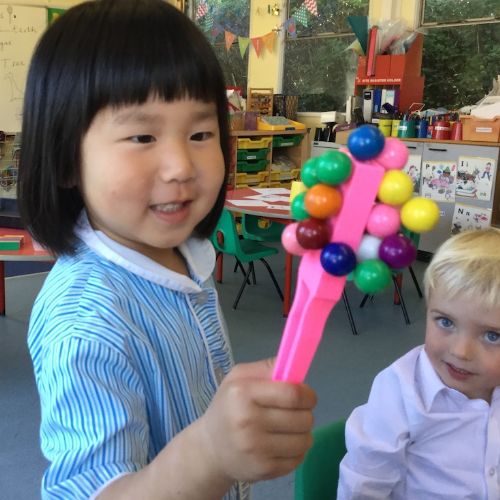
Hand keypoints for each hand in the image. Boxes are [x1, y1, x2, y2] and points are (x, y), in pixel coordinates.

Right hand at [199, 358, 316, 482]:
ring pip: (304, 440)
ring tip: (289, 428)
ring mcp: (256, 449)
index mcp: (242, 394)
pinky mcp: (264, 470)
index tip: (307, 396)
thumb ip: (267, 368)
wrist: (210, 448)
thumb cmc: (228, 406)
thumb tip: (295, 367)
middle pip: (302, 418)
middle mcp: (248, 422)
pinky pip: (298, 459)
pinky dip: (297, 451)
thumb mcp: (238, 378)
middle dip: (306, 413)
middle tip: (296, 412)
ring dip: (303, 433)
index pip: (292, 394)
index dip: (307, 395)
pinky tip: (282, 444)